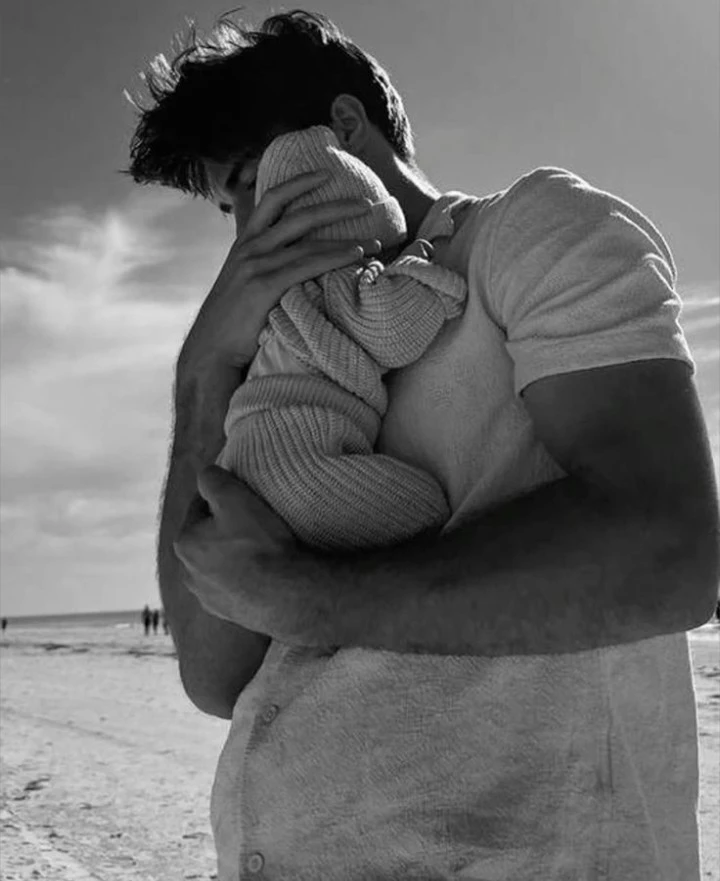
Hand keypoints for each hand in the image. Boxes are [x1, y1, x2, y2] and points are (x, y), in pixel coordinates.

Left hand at [173, 465, 310, 640]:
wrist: (284, 595)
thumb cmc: (258, 545)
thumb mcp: (234, 498)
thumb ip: (212, 479)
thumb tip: (205, 474)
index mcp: (184, 542)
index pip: (199, 507)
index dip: (220, 497)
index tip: (242, 495)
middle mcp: (188, 573)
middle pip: (206, 538)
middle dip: (224, 528)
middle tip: (253, 521)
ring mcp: (207, 597)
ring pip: (217, 565)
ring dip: (232, 556)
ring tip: (260, 549)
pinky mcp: (227, 613)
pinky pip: (232, 587)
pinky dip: (243, 579)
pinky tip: (262, 574)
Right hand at [178, 171, 381, 379]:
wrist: (210, 350)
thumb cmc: (231, 323)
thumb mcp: (241, 283)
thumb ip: (261, 264)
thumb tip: (292, 259)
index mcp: (244, 243)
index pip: (271, 199)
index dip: (298, 182)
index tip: (325, 173)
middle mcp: (249, 248)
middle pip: (298, 214)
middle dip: (336, 206)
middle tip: (365, 203)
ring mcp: (256, 265)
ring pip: (309, 242)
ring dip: (347, 239)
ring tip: (376, 242)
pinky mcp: (264, 286)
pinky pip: (308, 265)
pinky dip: (336, 258)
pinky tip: (357, 256)